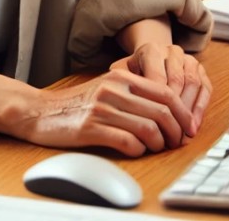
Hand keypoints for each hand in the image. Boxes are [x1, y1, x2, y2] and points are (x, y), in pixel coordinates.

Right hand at [18, 69, 196, 156]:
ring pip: (149, 128)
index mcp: (121, 77)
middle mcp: (114, 89)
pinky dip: (138, 150)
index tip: (188, 128)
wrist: (39, 111)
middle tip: (176, 143)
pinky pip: (127, 142)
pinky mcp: (91, 128)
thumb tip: (169, 111)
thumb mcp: (106, 88)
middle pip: (162, 112)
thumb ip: (134, 93)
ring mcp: (102, 108)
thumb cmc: (76, 104)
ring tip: (156, 149)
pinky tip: (135, 150)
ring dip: (159, 144)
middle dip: (176, 132)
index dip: (183, 113)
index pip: (166, 92)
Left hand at [110, 43, 211, 134]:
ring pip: (192, 84)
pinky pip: (205, 87)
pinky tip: (194, 125)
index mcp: (151, 50)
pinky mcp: (200, 69)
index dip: (157, 104)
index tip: (154, 125)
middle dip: (175, 111)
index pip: (157, 78)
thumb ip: (120, 86)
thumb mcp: (122, 76)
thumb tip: (120, 105)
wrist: (148, 61)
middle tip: (171, 134)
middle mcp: (171, 51)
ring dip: (189, 111)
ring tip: (183, 133)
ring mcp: (188, 58)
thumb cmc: (133, 75)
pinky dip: (201, 108)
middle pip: (177, 81)